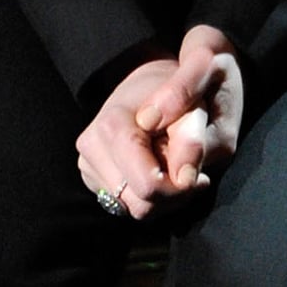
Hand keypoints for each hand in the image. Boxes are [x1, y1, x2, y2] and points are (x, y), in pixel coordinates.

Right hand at [75, 27, 242, 221]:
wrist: (156, 76)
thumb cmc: (184, 86)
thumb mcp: (199, 105)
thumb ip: (193, 137)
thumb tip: (185, 177)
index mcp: (112, 126)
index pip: (149, 186)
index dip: (182, 188)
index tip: (199, 172)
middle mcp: (90, 145)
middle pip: (140, 206)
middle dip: (172, 197)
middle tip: (192, 171)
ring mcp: (87, 161)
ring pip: (133, 210)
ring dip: (162, 198)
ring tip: (176, 167)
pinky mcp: (91, 173)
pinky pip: (125, 205)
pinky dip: (148, 195)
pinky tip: (159, 169)